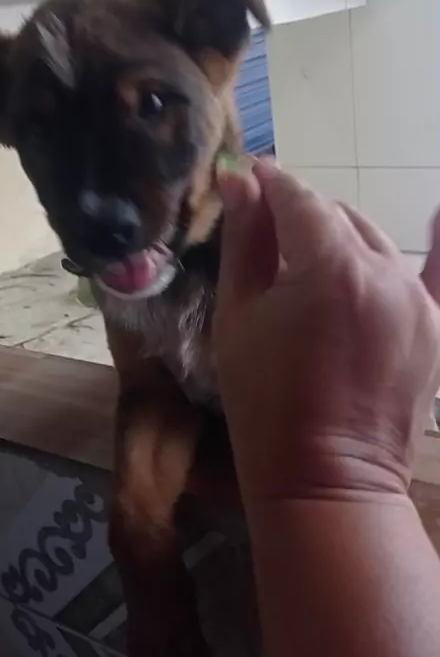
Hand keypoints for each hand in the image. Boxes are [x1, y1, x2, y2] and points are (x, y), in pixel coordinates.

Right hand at [214, 159, 439, 503]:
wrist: (324, 479)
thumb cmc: (264, 403)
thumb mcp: (237, 319)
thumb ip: (244, 243)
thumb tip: (241, 183)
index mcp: (328, 268)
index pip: (298, 200)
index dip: (270, 184)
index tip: (249, 177)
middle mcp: (384, 272)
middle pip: (339, 216)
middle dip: (302, 214)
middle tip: (268, 232)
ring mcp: (419, 298)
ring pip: (375, 240)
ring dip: (341, 238)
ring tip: (309, 260)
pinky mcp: (437, 324)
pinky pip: (437, 269)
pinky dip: (436, 240)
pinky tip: (438, 213)